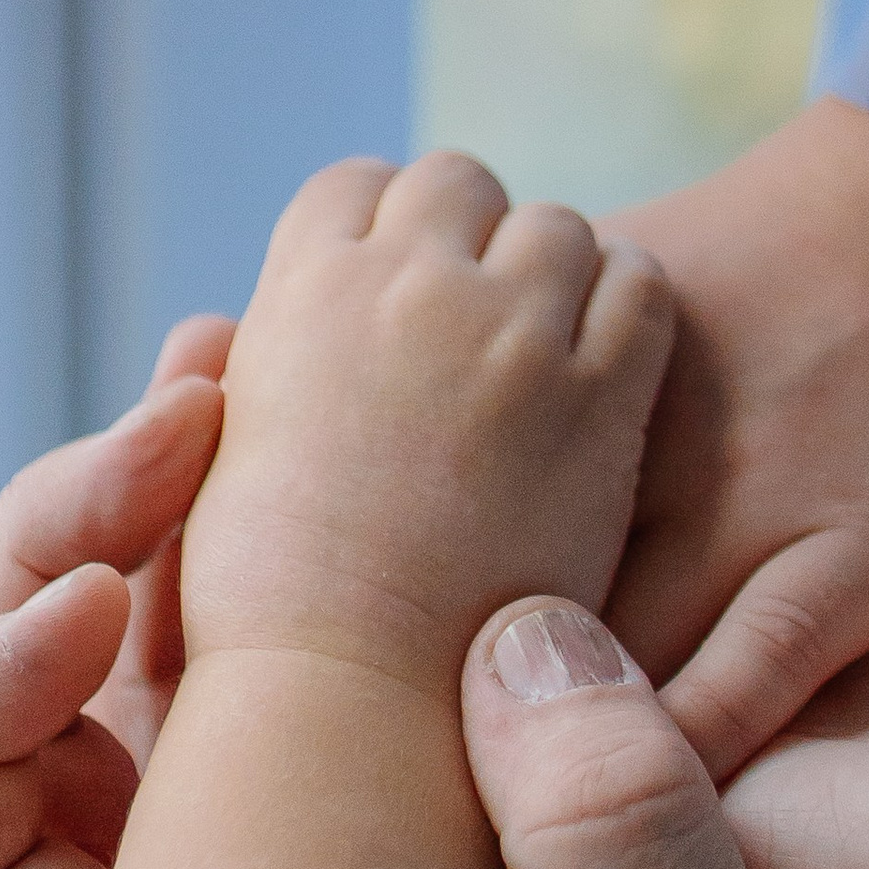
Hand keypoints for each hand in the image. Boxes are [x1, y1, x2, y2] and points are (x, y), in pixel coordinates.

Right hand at [184, 154, 672, 698]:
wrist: (354, 687)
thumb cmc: (273, 600)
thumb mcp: (229, 450)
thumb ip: (259, 363)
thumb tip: (231, 326)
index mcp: (307, 287)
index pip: (356, 185)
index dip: (381, 231)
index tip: (397, 287)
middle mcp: (411, 282)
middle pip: (459, 181)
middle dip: (468, 236)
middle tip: (477, 320)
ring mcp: (512, 331)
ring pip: (556, 225)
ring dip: (550, 272)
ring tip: (542, 350)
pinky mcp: (599, 394)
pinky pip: (640, 289)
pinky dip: (625, 310)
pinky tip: (607, 371)